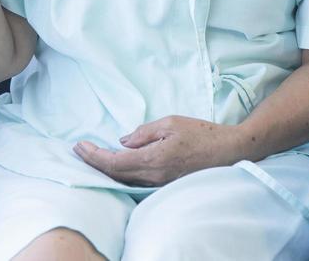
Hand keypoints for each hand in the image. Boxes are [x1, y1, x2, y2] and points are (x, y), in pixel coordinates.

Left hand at [74, 115, 242, 186]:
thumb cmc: (203, 134)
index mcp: (153, 159)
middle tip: (79, 150)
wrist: (230, 152)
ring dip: (106, 169)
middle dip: (94, 163)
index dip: (94, 156)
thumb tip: (123, 141)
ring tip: (91, 156)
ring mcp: (159, 184)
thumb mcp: (172, 123)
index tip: (79, 146)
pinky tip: (116, 165)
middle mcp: (153, 177)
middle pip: (115, 175)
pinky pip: (136, 181)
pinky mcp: (165, 185)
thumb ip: (145, 132)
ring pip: (125, 180)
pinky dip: (121, 173)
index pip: (115, 163)